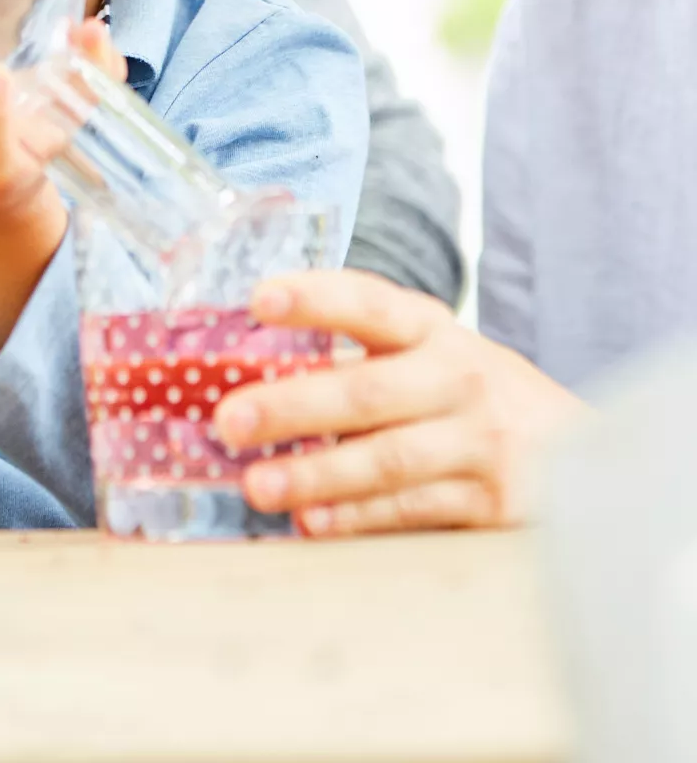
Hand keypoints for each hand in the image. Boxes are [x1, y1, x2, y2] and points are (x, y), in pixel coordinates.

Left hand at [211, 269, 585, 534]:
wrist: (592, 452)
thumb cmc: (474, 398)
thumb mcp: (434, 359)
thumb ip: (364, 363)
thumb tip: (253, 381)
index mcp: (433, 330)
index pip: (370, 304)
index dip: (316, 298)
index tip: (259, 299)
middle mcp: (459, 377)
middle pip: (368, 391)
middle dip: (293, 406)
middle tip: (229, 420)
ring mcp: (481, 441)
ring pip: (387, 459)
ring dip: (316, 475)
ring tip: (257, 486)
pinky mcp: (493, 501)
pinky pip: (413, 509)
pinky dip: (359, 518)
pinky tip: (313, 522)